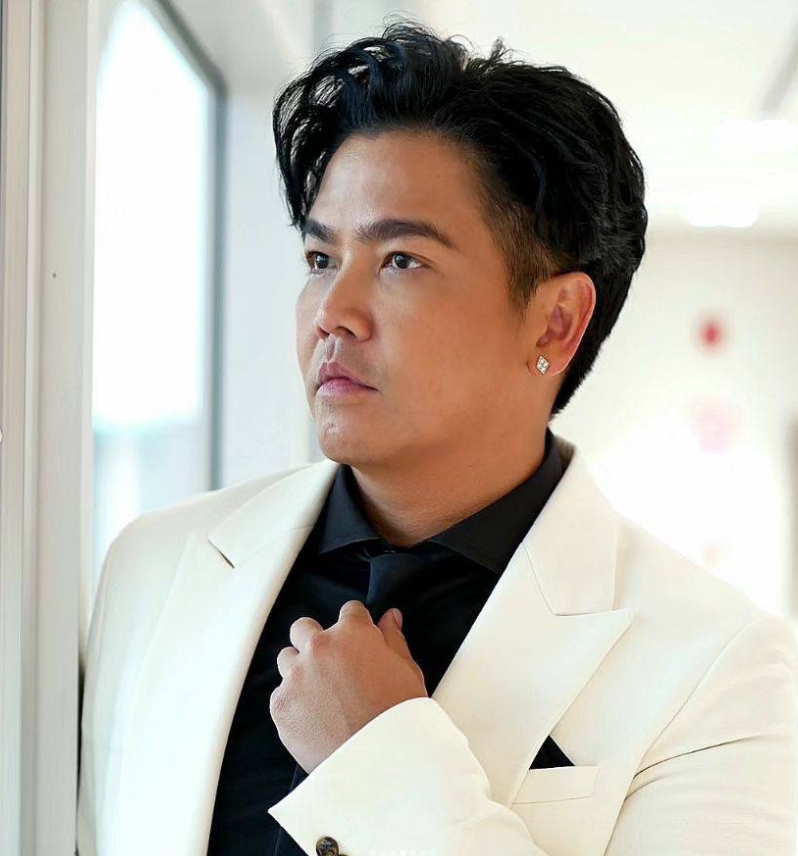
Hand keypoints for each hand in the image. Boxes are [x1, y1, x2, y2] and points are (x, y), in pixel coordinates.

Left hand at [270, 600, 427, 772]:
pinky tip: (313, 716)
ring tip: (319, 692)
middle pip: (303, 628)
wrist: (382, 762)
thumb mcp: (407, 670)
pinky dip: (293, 701)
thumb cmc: (399, 716)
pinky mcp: (281, 706)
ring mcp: (296, 676)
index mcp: (352, 633)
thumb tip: (391, 617)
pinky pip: (280, 694)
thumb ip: (393, 639)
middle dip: (316, 640)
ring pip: (286, 658)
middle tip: (332, 662)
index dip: (356, 626)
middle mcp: (319, 648)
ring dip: (299, 668)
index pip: (349, 611)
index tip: (358, 640)